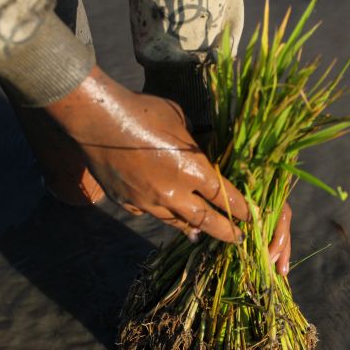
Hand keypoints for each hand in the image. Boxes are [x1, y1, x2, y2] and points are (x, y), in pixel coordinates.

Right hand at [45, 66, 292, 273]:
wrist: (96, 120)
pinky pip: (150, 214)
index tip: (253, 217)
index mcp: (192, 169)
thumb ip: (192, 143)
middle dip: (226, 232)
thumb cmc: (142, 110)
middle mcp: (173, 193)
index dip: (241, 209)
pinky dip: (162, 215)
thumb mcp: (179, 120)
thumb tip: (198, 150)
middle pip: (207, 220)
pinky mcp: (127, 203)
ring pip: (178, 223)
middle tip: (239, 239)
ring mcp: (148, 202)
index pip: (225, 196)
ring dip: (194, 228)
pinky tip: (167, 216)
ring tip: (204, 234)